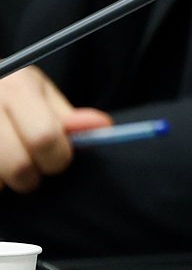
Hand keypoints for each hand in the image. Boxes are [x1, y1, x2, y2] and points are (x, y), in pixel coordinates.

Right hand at [0, 66, 111, 191]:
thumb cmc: (7, 90)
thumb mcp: (37, 92)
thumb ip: (67, 116)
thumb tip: (103, 127)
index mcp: (16, 87)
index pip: (45, 137)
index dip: (58, 157)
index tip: (56, 159)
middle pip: (18, 165)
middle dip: (31, 177)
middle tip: (30, 170)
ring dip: (4, 182)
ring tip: (5, 166)